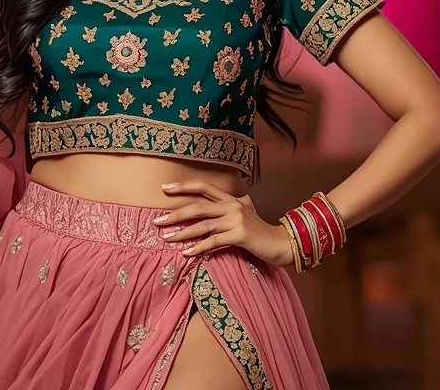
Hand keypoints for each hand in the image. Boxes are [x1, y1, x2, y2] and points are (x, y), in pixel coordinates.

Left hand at [153, 181, 294, 267]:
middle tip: (157, 221)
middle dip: (175, 214)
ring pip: (203, 225)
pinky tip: (186, 253)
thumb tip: (207, 213)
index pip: (204, 186)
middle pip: (198, 206)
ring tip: (165, 238)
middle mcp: (233, 206)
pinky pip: (214, 241)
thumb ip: (227, 210)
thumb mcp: (244, 214)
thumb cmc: (260, 232)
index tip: (164, 188)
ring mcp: (236, 220)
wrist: (282, 243)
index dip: (184, 186)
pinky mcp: (240, 235)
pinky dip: (198, 247)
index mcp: (231, 199)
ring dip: (181, 233)